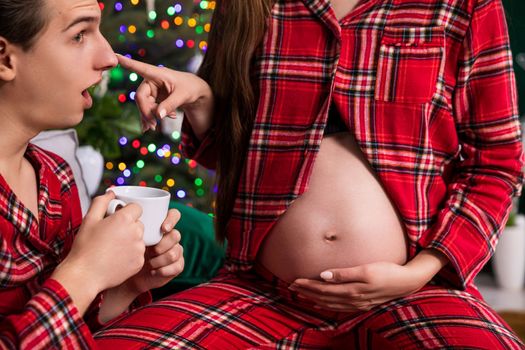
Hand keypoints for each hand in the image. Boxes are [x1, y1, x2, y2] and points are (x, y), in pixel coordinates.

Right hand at [52, 192, 144, 313]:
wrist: (84, 275)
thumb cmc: (85, 246)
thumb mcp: (89, 219)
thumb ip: (101, 202)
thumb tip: (111, 193)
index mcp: (124, 219)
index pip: (137, 208)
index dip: (127, 212)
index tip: (117, 219)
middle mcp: (136, 232)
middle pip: (139, 223)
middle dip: (129, 226)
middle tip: (112, 235)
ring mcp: (139, 248)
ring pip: (140, 239)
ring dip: (131, 240)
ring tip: (113, 248)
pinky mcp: (139, 262)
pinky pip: (139, 253)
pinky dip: (131, 255)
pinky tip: (116, 258)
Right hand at [116, 54, 212, 135]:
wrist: (195, 92)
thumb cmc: (190, 88)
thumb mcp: (183, 96)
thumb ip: (170, 105)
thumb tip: (158, 116)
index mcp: (157, 74)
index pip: (140, 68)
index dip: (127, 63)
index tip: (116, 55)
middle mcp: (151, 81)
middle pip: (140, 97)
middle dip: (146, 112)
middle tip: (154, 126)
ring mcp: (151, 90)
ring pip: (143, 106)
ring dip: (149, 117)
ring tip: (157, 127)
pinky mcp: (153, 99)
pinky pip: (147, 110)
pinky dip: (150, 118)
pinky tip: (154, 127)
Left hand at [124, 209, 184, 293]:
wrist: (127, 276)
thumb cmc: (124, 252)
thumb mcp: (122, 234)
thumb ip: (123, 219)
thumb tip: (115, 200)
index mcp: (160, 226)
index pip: (174, 215)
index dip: (171, 219)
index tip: (163, 228)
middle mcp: (169, 237)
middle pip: (176, 234)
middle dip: (164, 244)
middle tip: (152, 251)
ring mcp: (174, 251)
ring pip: (176, 251)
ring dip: (161, 259)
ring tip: (149, 263)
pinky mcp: (176, 266)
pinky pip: (178, 265)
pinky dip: (165, 269)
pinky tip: (154, 271)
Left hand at [289, 261, 426, 311]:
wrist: (407, 281)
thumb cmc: (387, 271)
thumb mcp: (366, 269)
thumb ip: (344, 273)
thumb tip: (323, 275)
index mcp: (352, 290)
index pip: (323, 289)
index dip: (307, 286)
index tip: (294, 281)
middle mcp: (353, 300)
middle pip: (323, 297)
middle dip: (306, 292)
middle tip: (291, 287)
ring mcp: (358, 303)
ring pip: (330, 303)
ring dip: (314, 299)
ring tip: (301, 294)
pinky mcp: (362, 303)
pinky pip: (339, 306)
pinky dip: (327, 304)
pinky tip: (321, 302)